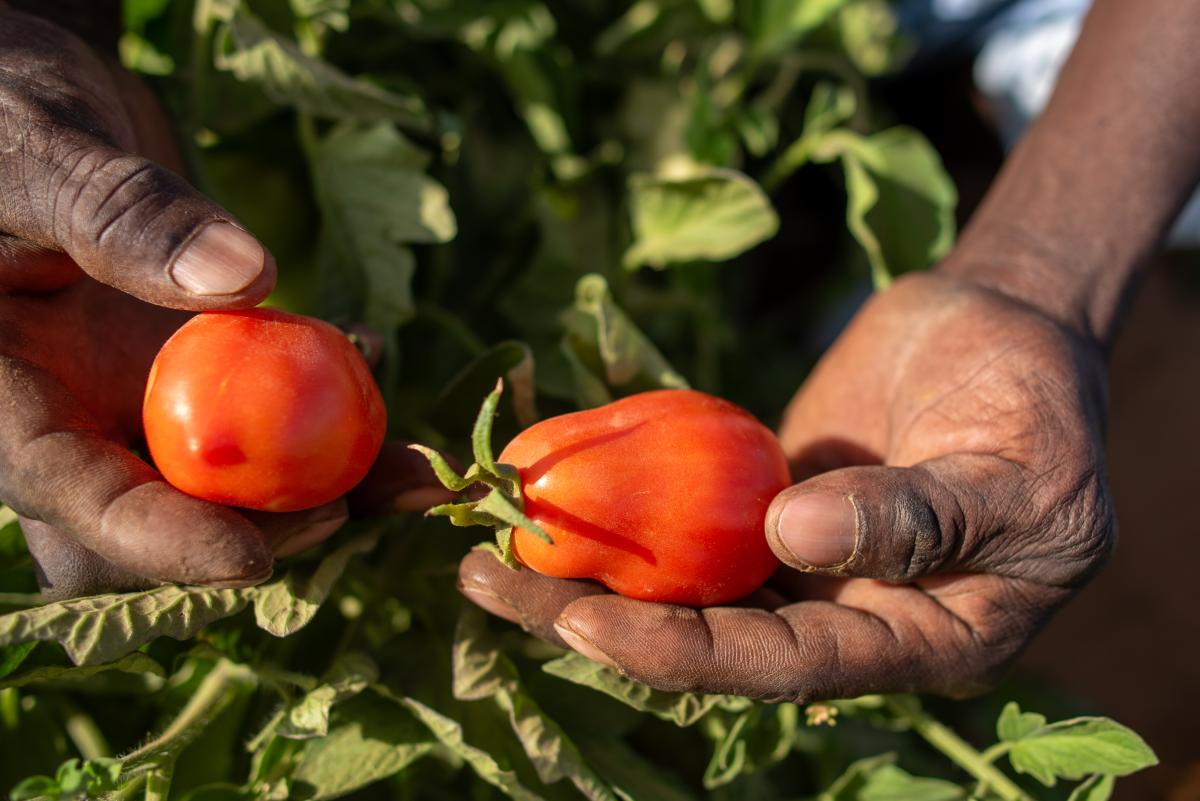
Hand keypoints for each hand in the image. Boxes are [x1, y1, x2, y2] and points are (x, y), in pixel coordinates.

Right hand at [0, 7, 447, 599]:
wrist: (30, 100)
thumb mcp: (37, 157)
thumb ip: (122, 218)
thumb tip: (249, 279)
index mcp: (3, 397)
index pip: (73, 501)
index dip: (159, 543)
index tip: (253, 557)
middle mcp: (71, 415)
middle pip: (159, 521)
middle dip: (254, 532)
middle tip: (345, 507)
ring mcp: (136, 395)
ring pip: (230, 478)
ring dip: (327, 482)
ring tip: (417, 470)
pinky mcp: (195, 367)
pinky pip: (266, 408)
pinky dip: (329, 404)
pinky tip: (371, 356)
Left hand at [458, 272, 1113, 700]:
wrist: (1009, 325)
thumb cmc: (1039, 403)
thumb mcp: (1013, 469)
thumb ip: (918, 517)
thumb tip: (792, 538)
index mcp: (915, 641)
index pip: (783, 667)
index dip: (680, 656)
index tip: (582, 628)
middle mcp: (842, 615)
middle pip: (707, 637)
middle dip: (596, 620)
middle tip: (491, 581)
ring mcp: (798, 559)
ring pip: (682, 583)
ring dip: (589, 569)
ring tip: (488, 545)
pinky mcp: (764, 502)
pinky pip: (686, 517)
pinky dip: (624, 509)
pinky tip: (551, 488)